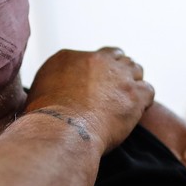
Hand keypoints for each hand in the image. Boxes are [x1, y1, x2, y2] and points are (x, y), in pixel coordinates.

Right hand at [26, 47, 153, 152]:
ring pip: (135, 68)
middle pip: (115, 56)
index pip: (90, 58)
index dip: (95, 73)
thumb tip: (53, 93)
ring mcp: (117, 74)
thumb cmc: (45, 121)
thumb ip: (50, 86)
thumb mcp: (37, 94)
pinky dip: (144, 101)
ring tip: (127, 100)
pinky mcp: (135, 93)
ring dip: (132, 82)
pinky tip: (137, 111)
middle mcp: (95, 59)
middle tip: (114, 90)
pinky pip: (148, 90)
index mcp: (68, 58)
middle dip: (116, 70)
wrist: (62, 130)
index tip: (94, 87)